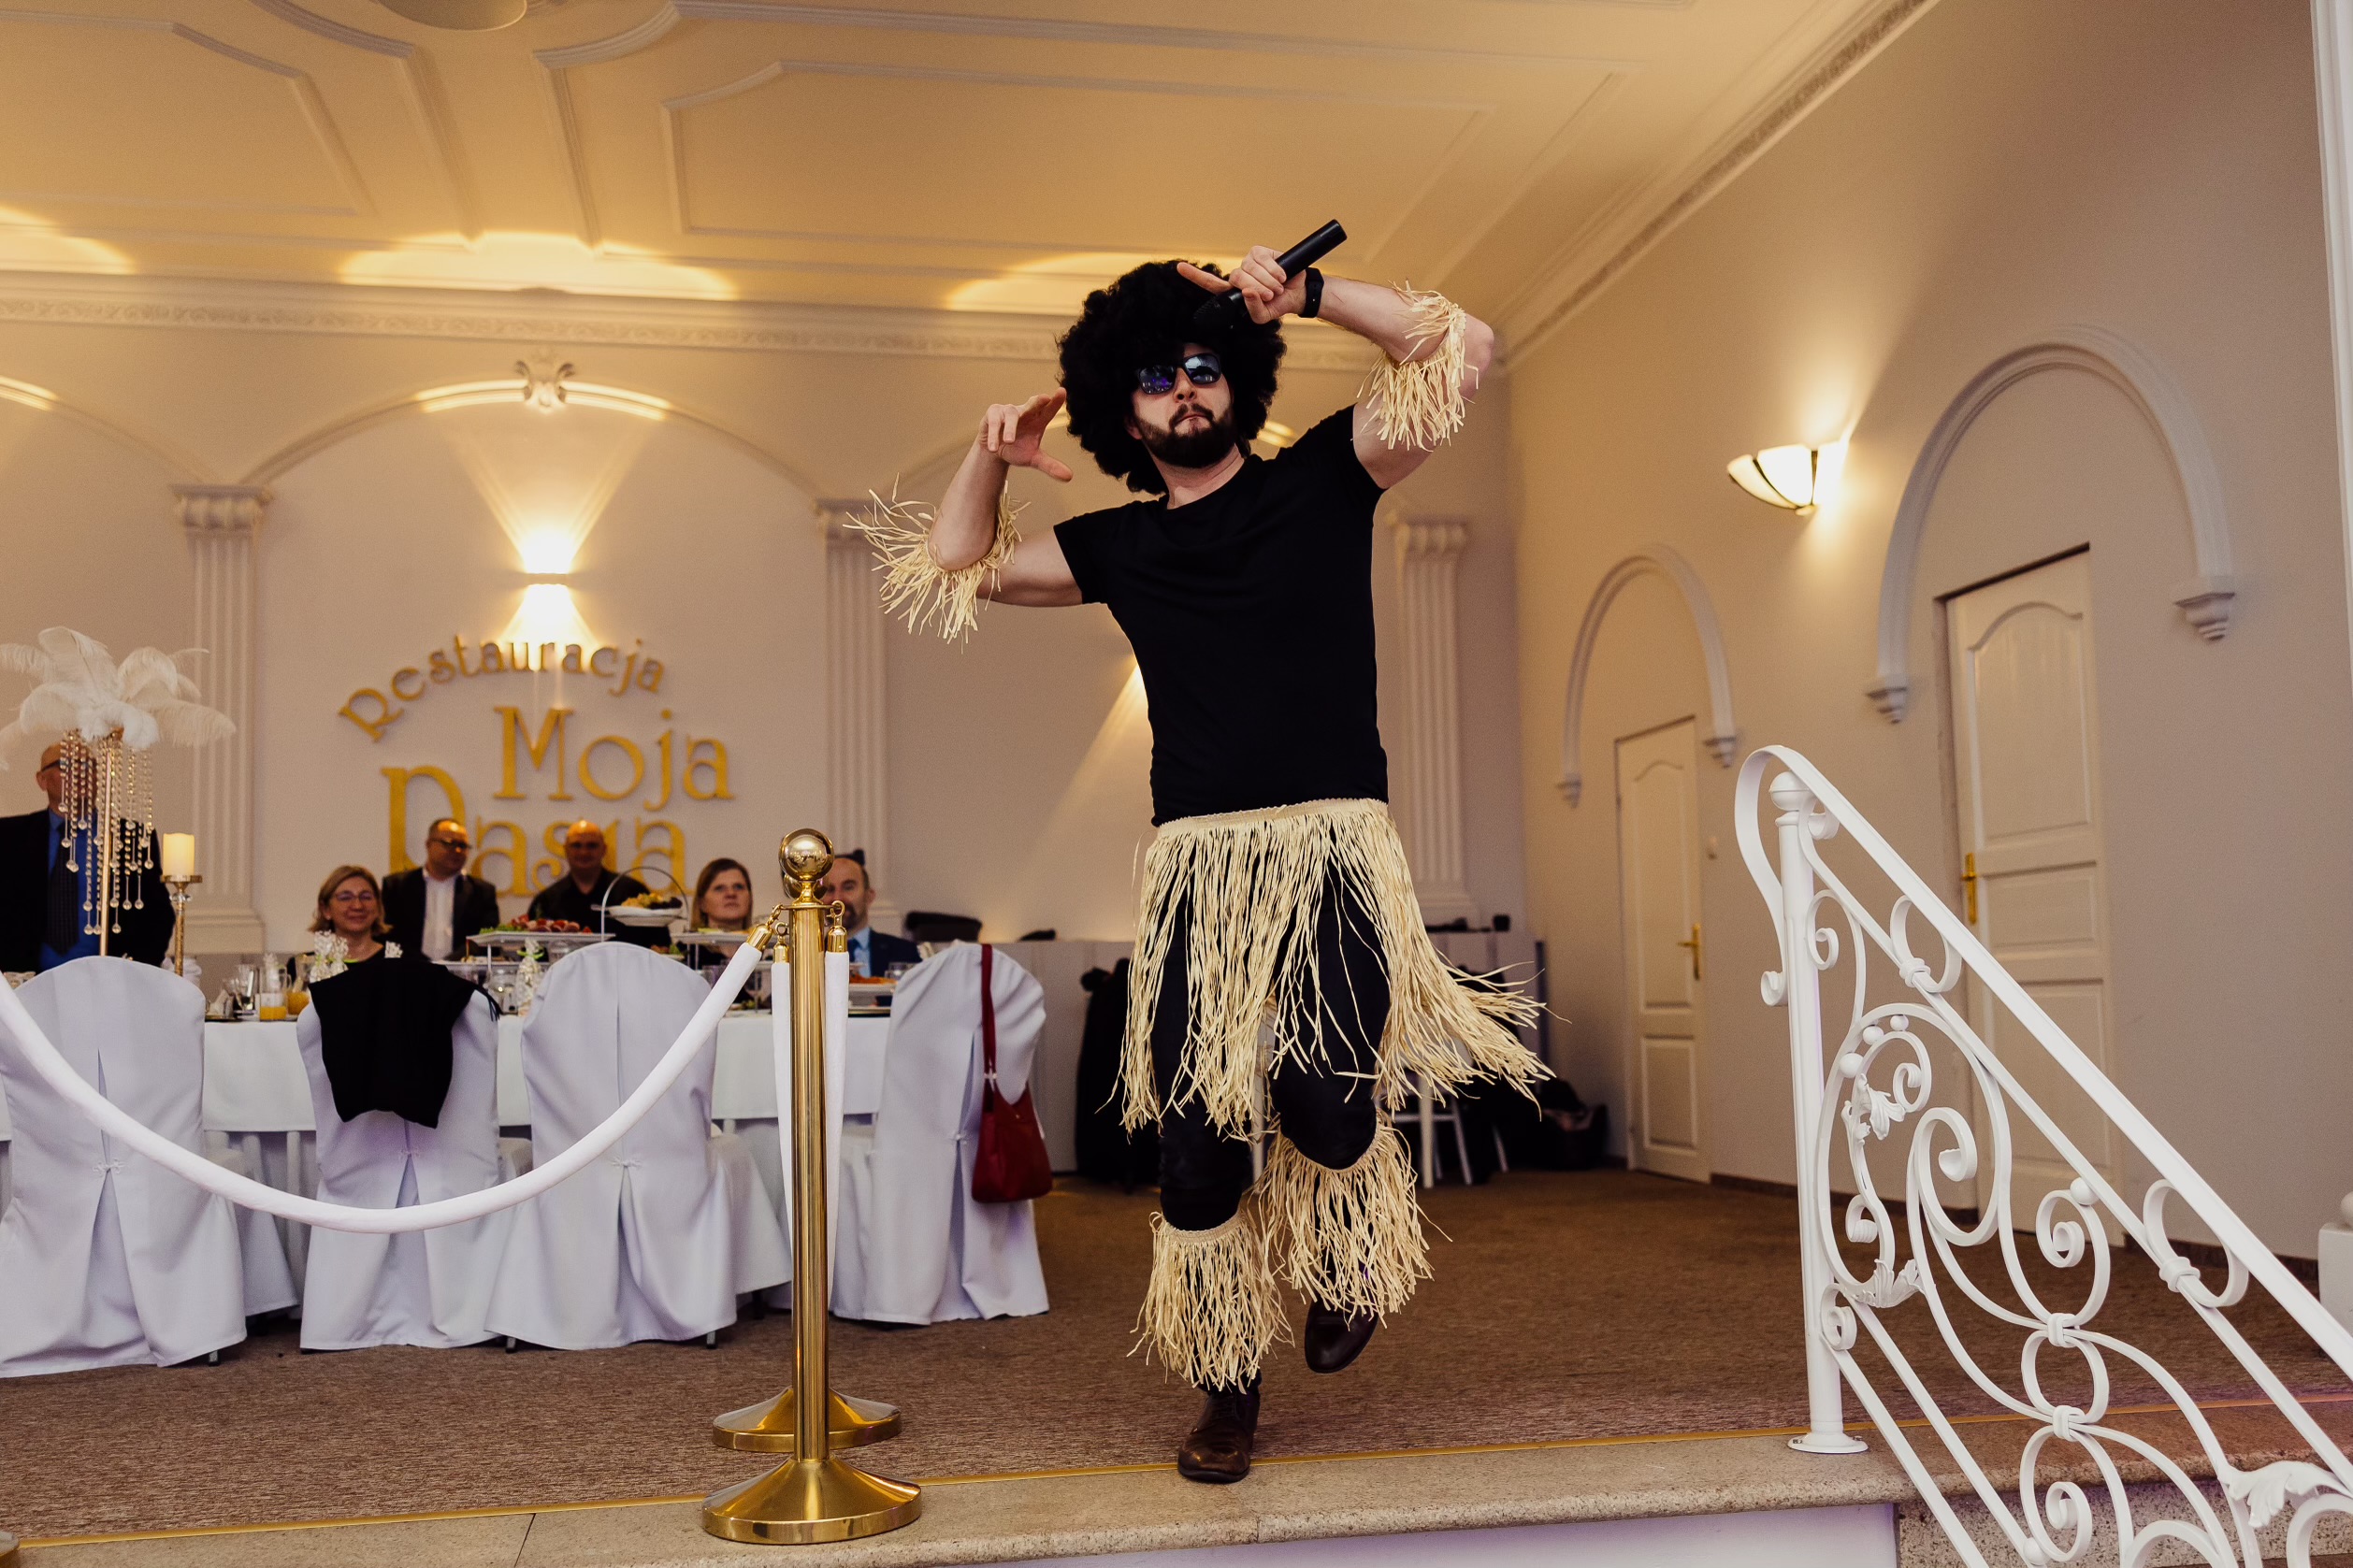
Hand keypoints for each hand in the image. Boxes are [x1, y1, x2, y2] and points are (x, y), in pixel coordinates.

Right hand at [978, 389, 1073, 480]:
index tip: (1062, 391)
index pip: (1048, 410)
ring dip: (1011, 428)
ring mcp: (1008, 411)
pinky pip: (994, 421)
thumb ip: (1050, 466)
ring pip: (1012, 415)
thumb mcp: (1033, 458)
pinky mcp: (993, 414)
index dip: (1056, 401)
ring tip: (1009, 442)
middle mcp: (1025, 412)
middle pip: (1033, 405)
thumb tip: (1069, 477)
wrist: (994, 451)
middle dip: (1038, 401)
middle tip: (1045, 398)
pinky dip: (995, 434)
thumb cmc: (1017, 449)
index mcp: (1038, 420)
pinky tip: (994, 447)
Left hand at [1178, 246, 1303, 325]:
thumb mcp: (1263, 316)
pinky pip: (1263, 260)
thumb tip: (1247, 291)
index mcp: (1234, 291)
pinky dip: (1274, 271)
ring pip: (1250, 269)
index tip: (1180, 267)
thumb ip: (1253, 309)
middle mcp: (1239, 274)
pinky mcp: (1261, 252)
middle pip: (1237, 278)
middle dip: (1257, 289)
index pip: (1211, 283)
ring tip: (1277, 287)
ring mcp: (1249, 262)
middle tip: (1270, 295)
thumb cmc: (1277, 305)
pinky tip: (1281, 275)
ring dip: (1267, 282)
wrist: (1297, 293)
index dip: (1195, 276)